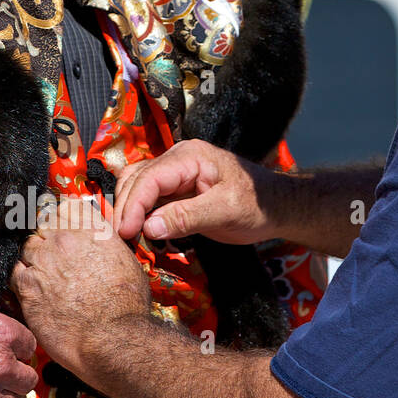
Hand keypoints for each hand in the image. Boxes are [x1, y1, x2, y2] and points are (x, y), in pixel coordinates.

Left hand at [11, 195, 150, 375]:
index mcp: (93, 230)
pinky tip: (31, 290)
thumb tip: (100, 246)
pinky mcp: (27, 284)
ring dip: (32, 259)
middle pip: (43, 225)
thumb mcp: (128, 264)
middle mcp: (66, 238)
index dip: (65, 220)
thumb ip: (107, 246)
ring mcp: (43, 259)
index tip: (65, 232)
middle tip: (53, 259)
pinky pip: (13, 271)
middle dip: (47, 239)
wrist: (112, 339)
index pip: (67, 207)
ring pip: (26, 246)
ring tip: (44, 278)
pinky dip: (19, 278)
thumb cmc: (126, 309)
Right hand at [113, 139, 277, 245]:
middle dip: (125, 209)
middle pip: (136, 180)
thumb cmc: (257, 204)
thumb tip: (148, 227)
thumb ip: (187, 217)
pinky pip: (148, 199)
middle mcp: (177, 159)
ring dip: (129, 212)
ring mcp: (174, 174)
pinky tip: (140, 234)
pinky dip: (139, 215)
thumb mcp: (225, 211)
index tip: (125, 233)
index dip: (132, 206)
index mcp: (189, 156)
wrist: (275, 206)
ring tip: (128, 239)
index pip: (149, 178)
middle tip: (122, 241)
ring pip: (137, 188)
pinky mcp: (175, 190)